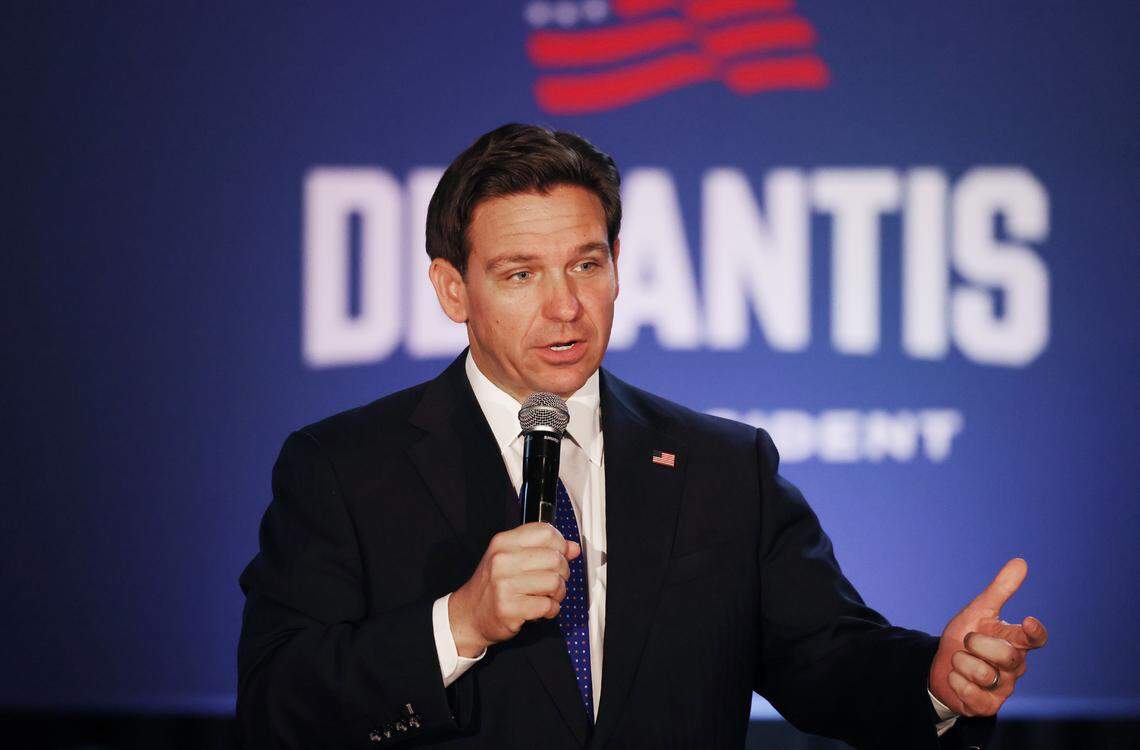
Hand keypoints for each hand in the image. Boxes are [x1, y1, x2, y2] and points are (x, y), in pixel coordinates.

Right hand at [448, 522, 579, 656]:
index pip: (546, 532)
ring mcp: (504, 584)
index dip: (560, 545)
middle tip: (554, 581)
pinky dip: (550, 610)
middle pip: (555, 558)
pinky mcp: (509, 608)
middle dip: (562, 573)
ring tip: (547, 596)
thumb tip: (573, 547)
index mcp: (504, 542)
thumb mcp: (512, 558)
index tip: (559, 555)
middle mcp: (502, 560)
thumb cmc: (493, 585)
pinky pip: (547, 605)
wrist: (469, 614)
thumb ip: (542, 549)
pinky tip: (540, 609)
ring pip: (555, 582)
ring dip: (558, 593)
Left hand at [929, 558, 1048, 716]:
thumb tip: (1021, 561)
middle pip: (1007, 655)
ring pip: (984, 673)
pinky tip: (956, 678)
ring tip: (960, 661)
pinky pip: (971, 692)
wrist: (939, 667)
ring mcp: (1004, 688)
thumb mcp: (978, 612)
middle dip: (978, 644)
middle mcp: (1016, 666)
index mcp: (1016, 642)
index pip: (1035, 639)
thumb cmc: (965, 638)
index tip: (1028, 622)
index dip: (1035, 633)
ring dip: (962, 662)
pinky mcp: (988, 706)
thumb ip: (1000, 590)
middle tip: (967, 642)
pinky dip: (955, 681)